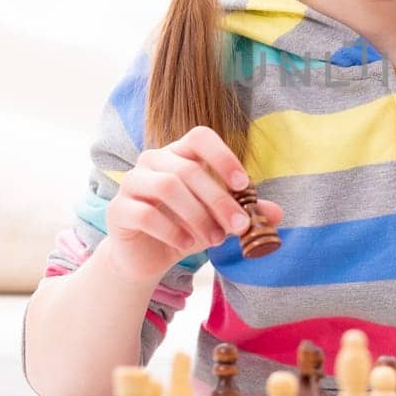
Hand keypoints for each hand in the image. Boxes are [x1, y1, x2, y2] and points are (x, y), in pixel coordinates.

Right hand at [102, 125, 283, 282]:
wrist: (146, 257)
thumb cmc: (186, 228)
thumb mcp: (220, 220)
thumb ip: (246, 212)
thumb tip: (277, 213)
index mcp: (179, 154)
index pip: (200, 137)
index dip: (223, 156)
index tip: (243, 185)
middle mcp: (153, 160)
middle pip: (189, 169)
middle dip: (219, 200)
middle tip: (239, 227)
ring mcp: (132, 182)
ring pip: (167, 186)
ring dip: (197, 215)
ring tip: (214, 239)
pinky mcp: (118, 209)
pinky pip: (146, 213)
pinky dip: (172, 230)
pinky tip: (186, 244)